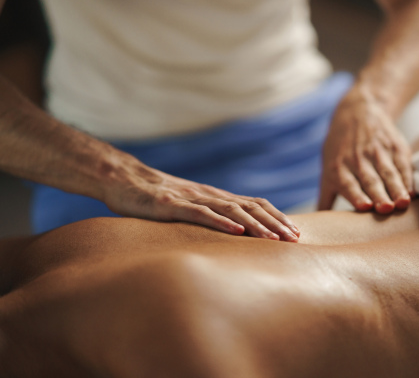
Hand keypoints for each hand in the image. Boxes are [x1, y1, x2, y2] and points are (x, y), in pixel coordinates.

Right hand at [103, 162, 300, 241]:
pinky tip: (237, 233)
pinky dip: (221, 223)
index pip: (254, 204)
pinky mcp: (171, 206)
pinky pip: (201, 214)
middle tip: (295, 239)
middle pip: (249, 207)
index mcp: (215, 196)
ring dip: (255, 225)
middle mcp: (209, 195)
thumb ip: (209, 217)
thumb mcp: (188, 207)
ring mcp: (191, 199)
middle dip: (274, 223)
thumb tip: (232, 235)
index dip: (276, 217)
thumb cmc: (155, 198)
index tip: (295, 232)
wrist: (124, 180)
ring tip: (274, 239)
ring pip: (230, 210)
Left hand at [319, 88, 413, 213]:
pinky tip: (413, 191)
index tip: (364, 208)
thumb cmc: (339, 149)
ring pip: (388, 172)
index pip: (348, 183)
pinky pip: (403, 164)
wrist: (356, 112)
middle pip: (370, 180)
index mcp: (338, 167)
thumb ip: (325, 197)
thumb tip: (315, 227)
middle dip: (379, 195)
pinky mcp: (395, 146)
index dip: (356, 195)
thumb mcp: (327, 167)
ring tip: (404, 203)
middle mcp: (357, 159)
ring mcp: (378, 151)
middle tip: (387, 209)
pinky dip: (408, 177)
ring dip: (396, 188)